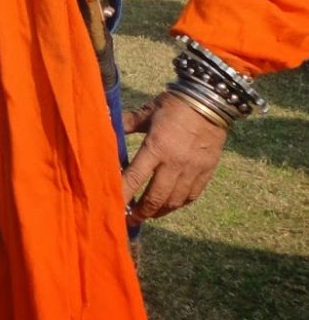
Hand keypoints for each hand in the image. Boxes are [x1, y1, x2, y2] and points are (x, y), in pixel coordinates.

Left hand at [121, 91, 227, 222]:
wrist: (212, 101)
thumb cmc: (176, 104)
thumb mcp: (148, 111)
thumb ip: (128, 123)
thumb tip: (108, 125)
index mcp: (156, 147)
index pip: (134, 178)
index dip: (123, 195)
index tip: (114, 206)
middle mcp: (174, 163)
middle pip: (155, 198)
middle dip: (141, 212)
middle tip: (131, 218)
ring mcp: (192, 169)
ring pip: (174, 201)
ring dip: (159, 211)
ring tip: (148, 214)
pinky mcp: (207, 171)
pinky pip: (192, 195)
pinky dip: (179, 203)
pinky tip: (170, 204)